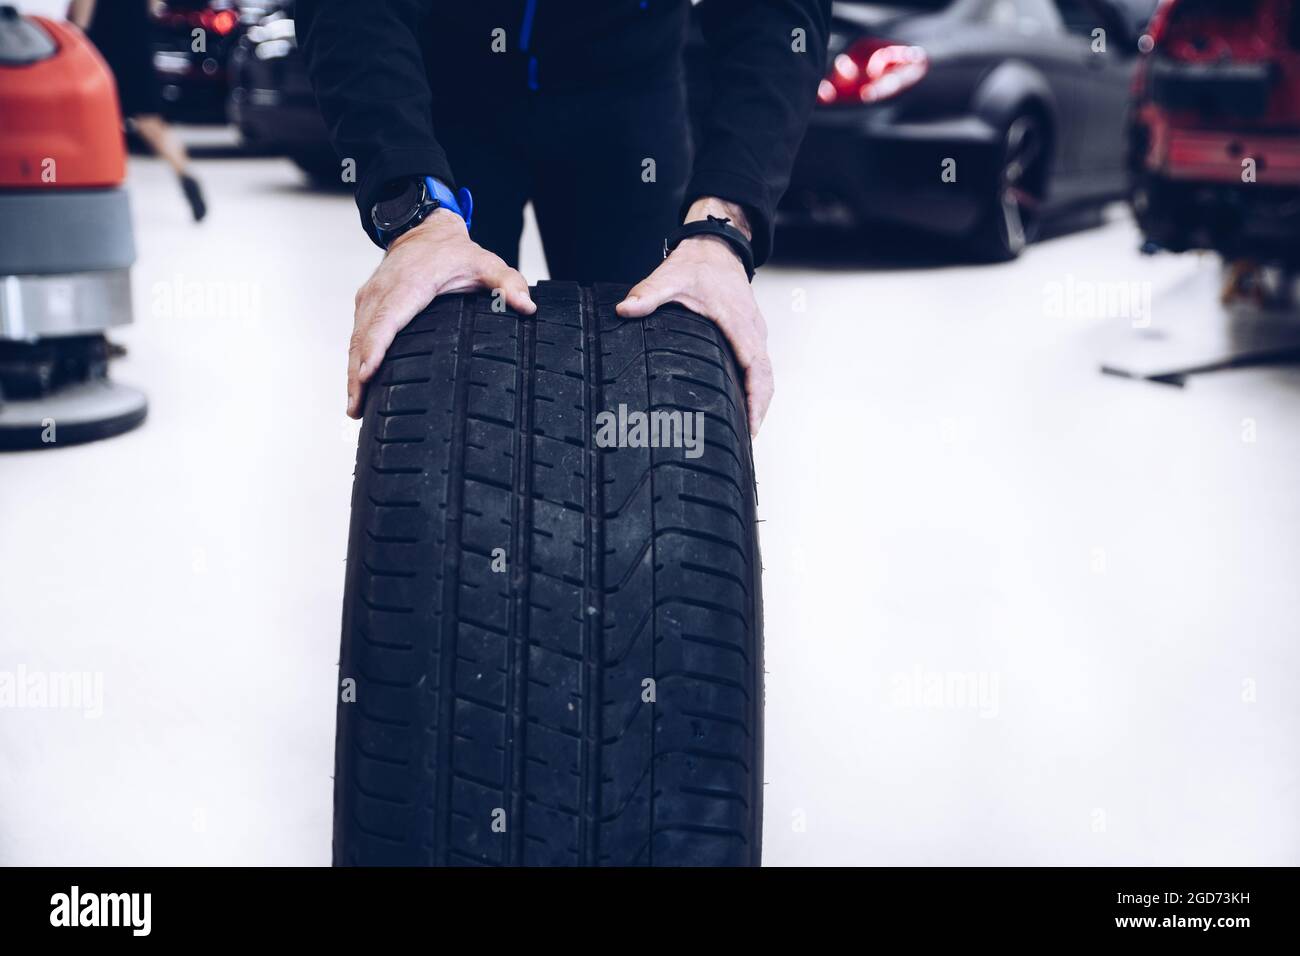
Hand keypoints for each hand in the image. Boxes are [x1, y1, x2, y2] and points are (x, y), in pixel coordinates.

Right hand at [346, 210, 535, 416]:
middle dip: (358, 375)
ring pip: (356, 339)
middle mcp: (383, 292)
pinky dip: (355, 360)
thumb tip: (527, 307)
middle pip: (364, 337)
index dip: (375, 349)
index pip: (388, 320)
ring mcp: (369, 298)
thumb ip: (508, 284)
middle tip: (357, 409)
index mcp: (410, 285)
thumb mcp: (486, 264)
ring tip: (354, 407)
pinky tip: (358, 386)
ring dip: (352, 373)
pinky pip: (357, 335)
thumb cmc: (455, 253)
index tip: (366, 375)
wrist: (424, 230)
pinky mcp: (364, 304)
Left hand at [616, 198, 772, 435]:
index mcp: (739, 323)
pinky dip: (755, 389)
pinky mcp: (750, 335)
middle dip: (759, 411)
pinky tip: (740, 407)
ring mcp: (754, 334)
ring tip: (745, 434)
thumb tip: (624, 310)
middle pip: (766, 380)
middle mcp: (753, 331)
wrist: (716, 247)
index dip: (757, 399)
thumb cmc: (697, 264)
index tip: (752, 426)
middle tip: (747, 443)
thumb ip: (647, 294)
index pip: (756, 368)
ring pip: (765, 375)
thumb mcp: (670, 277)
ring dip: (758, 403)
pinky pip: (758, 367)